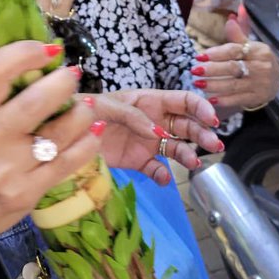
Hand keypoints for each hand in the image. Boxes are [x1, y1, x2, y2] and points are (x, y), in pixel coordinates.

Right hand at [0, 42, 99, 266]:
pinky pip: (69, 161)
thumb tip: (43, 63)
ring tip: (84, 105)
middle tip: (72, 75)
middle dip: (63, 82)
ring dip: (82, 112)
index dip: (22, 52)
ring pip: (60, 131)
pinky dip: (88, 142)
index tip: (46, 49)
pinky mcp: (27, 193)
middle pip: (35, 100)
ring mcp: (8, 170)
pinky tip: (94, 131)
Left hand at [88, 88, 221, 184]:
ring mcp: (147, 142)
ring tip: (194, 163)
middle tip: (214, 145)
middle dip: (202, 134)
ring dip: (188, 155)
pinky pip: (156, 169)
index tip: (212, 120)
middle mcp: (153, 121)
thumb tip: (157, 132)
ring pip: (176, 148)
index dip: (200, 107)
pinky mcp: (137, 161)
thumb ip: (132, 115)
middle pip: (186, 126)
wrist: (64, 134)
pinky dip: (163, 175)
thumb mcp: (105, 105)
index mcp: (149, 101)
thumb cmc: (82, 109)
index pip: (183, 101)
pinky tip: (164, 178)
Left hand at [191, 17, 278, 113]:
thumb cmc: (258, 59)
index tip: (199, 56)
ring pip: (234, 84)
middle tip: (194, 70)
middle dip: (212, 69)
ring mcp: (260, 83)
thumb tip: (231, 16)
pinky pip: (238, 99)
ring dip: (214, 85)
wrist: (277, 80)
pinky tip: (210, 99)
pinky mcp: (258, 97)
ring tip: (198, 84)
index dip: (216, 53)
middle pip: (233, 68)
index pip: (235, 50)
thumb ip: (239, 31)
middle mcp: (261, 66)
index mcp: (259, 50)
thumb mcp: (251, 44)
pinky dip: (224, 99)